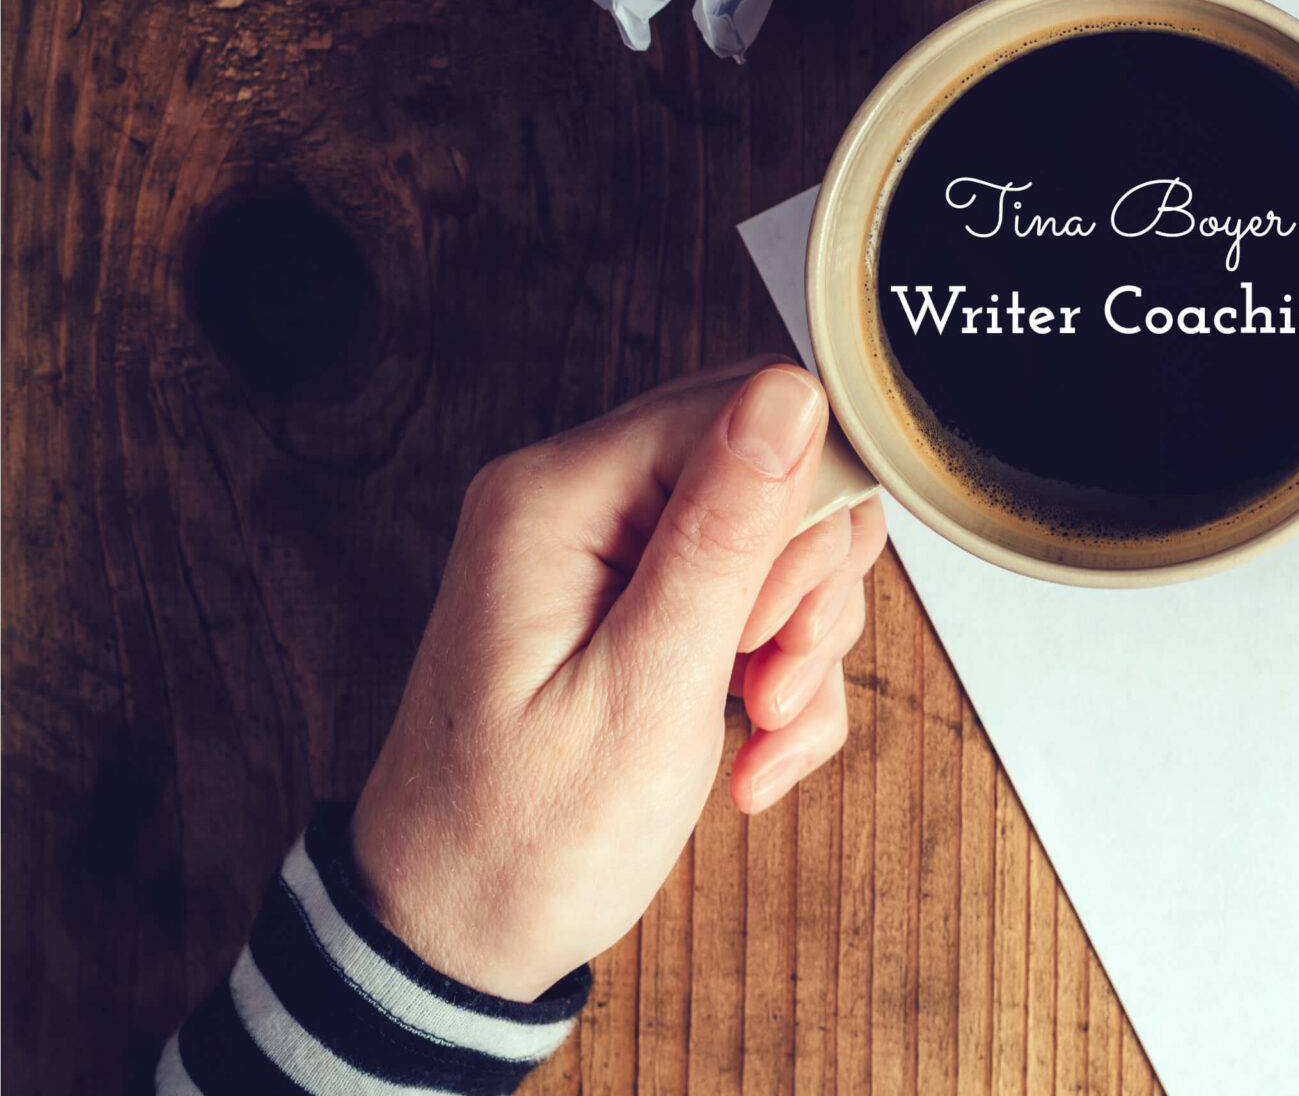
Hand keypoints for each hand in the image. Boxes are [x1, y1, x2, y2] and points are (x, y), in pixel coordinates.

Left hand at [350, 359, 888, 999]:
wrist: (457, 937)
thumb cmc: (524, 837)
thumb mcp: (647, 690)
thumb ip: (725, 536)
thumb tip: (791, 395)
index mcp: (560, 497)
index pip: (744, 410)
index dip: (804, 510)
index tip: (781, 624)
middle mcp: (579, 504)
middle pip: (774, 470)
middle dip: (807, 587)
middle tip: (772, 681)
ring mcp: (610, 558)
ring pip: (781, 545)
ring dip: (803, 648)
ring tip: (761, 731)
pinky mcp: (638, 609)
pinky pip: (756, 606)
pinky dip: (781, 682)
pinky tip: (754, 755)